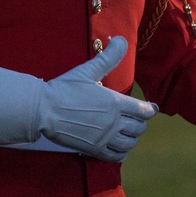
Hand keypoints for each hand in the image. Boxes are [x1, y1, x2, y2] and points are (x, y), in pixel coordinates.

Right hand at [38, 37, 157, 160]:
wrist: (43, 110)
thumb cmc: (64, 89)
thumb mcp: (88, 70)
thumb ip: (108, 58)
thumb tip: (123, 40)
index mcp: (115, 103)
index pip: (144, 110)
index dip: (150, 109)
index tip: (152, 108)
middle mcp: (113, 122)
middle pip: (139, 127)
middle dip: (140, 123)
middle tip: (136, 119)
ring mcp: (104, 138)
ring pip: (130, 143)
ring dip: (132, 138)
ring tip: (128, 133)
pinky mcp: (94, 150)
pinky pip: (116, 156)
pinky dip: (121, 153)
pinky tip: (118, 147)